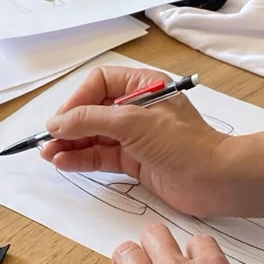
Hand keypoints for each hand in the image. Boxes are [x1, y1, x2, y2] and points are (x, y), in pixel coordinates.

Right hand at [41, 65, 232, 216]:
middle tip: (48, 140)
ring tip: (50, 154)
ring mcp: (135, 136)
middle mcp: (136, 108)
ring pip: (93, 136)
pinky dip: (81, 158)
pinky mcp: (134, 161)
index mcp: (142, 86)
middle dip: (69, 125)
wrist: (215, 180)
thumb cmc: (185, 144)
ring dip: (71, 144)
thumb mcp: (133, 123)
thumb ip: (91, 120)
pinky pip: (101, 156)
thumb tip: (58, 122)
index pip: (99, 84)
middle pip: (92, 111)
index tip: (62, 119)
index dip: (77, 100)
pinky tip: (64, 162)